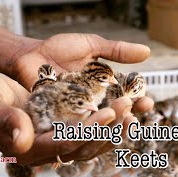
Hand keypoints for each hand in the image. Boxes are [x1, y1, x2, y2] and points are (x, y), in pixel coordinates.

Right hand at [0, 71, 141, 165]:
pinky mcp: (58, 124)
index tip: (107, 113)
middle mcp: (43, 147)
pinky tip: (119, 107)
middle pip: (82, 144)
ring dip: (110, 125)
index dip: (86, 130)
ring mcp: (52, 136)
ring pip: (88, 138)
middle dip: (106, 127)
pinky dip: (103, 119)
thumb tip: (23, 140)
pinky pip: (85, 126)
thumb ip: (5, 122)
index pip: (62, 144)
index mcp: (27, 147)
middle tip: (126, 107)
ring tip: (130, 107)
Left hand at [11, 33, 152, 113]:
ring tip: (118, 123)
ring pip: (95, 122)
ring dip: (108, 124)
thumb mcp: (91, 46)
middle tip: (136, 118)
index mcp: (102, 86)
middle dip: (126, 116)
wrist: (30, 53)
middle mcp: (92, 101)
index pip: (124, 96)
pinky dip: (82, 127)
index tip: (147, 101)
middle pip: (113, 112)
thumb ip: (116, 51)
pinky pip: (72, 124)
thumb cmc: (60, 49)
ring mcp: (76, 110)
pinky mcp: (59, 116)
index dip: (136, 100)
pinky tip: (92, 129)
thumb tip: (147, 52)